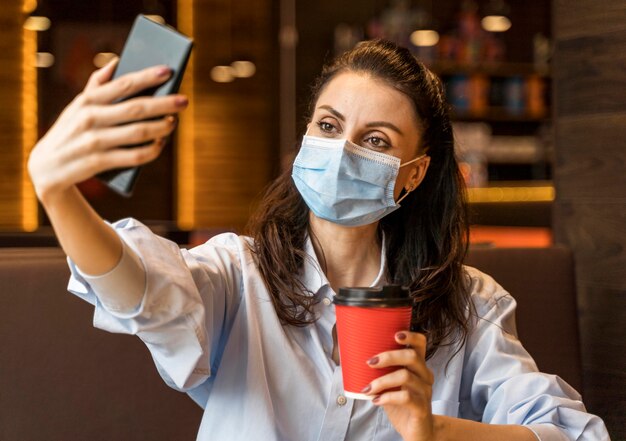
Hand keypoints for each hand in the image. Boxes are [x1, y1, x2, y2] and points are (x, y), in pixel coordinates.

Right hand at [28, 57, 188, 204]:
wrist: (47, 169)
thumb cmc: (70, 132)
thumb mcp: (77, 107)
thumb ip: (96, 86)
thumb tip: (117, 62)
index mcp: (87, 100)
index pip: (123, 84)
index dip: (147, 77)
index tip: (169, 71)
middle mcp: (90, 118)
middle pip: (136, 108)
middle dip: (164, 104)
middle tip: (184, 101)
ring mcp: (94, 141)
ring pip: (138, 132)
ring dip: (161, 127)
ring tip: (174, 122)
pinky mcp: (98, 162)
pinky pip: (133, 156)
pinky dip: (151, 150)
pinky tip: (161, 143)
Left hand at [362, 331, 436, 440]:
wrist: (416, 431)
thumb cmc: (401, 404)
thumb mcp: (390, 384)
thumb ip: (380, 371)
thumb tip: (352, 357)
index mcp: (418, 366)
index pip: (420, 344)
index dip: (410, 336)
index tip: (394, 335)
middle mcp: (425, 376)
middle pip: (412, 356)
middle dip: (388, 356)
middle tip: (369, 362)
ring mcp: (425, 392)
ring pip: (405, 376)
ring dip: (381, 381)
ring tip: (367, 388)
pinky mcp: (422, 408)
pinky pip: (405, 397)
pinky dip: (387, 397)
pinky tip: (375, 400)